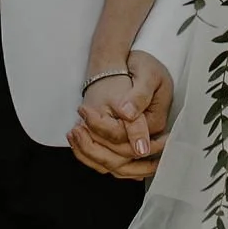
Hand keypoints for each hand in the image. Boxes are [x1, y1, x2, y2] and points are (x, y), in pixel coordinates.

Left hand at [69, 52, 173, 177]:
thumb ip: (139, 95)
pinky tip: (77, 142)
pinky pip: (109, 161)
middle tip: (74, 128)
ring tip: (73, 134)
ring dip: (89, 153)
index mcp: (154, 122)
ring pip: (113, 164)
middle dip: (93, 146)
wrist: (139, 65)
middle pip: (120, 158)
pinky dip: (90, 156)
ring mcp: (136, 143)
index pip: (126, 138)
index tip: (83, 109)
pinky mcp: (125, 144)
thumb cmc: (145, 67)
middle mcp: (147, 138)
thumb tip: (128, 114)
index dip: (101, 127)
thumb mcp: (148, 74)